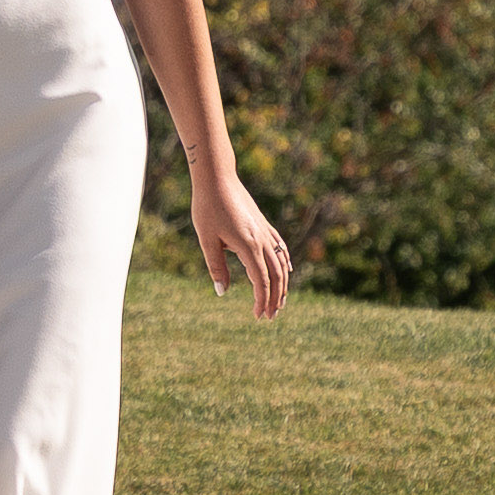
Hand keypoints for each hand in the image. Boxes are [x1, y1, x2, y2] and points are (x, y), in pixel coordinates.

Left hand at [190, 157, 295, 320]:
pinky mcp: (263, 224)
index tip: (258, 316)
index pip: (261, 281)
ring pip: (281, 263)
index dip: (261, 300)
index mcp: (248, 246)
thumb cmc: (207, 207)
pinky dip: (285, 262)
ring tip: (279, 302)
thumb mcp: (207, 239)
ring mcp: (265, 231)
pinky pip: (280, 247)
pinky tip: (287, 271)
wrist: (216, 177)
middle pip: (276, 276)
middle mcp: (262, 240)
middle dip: (275, 298)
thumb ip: (216, 266)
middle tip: (270, 316)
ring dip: (282, 284)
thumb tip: (222, 292)